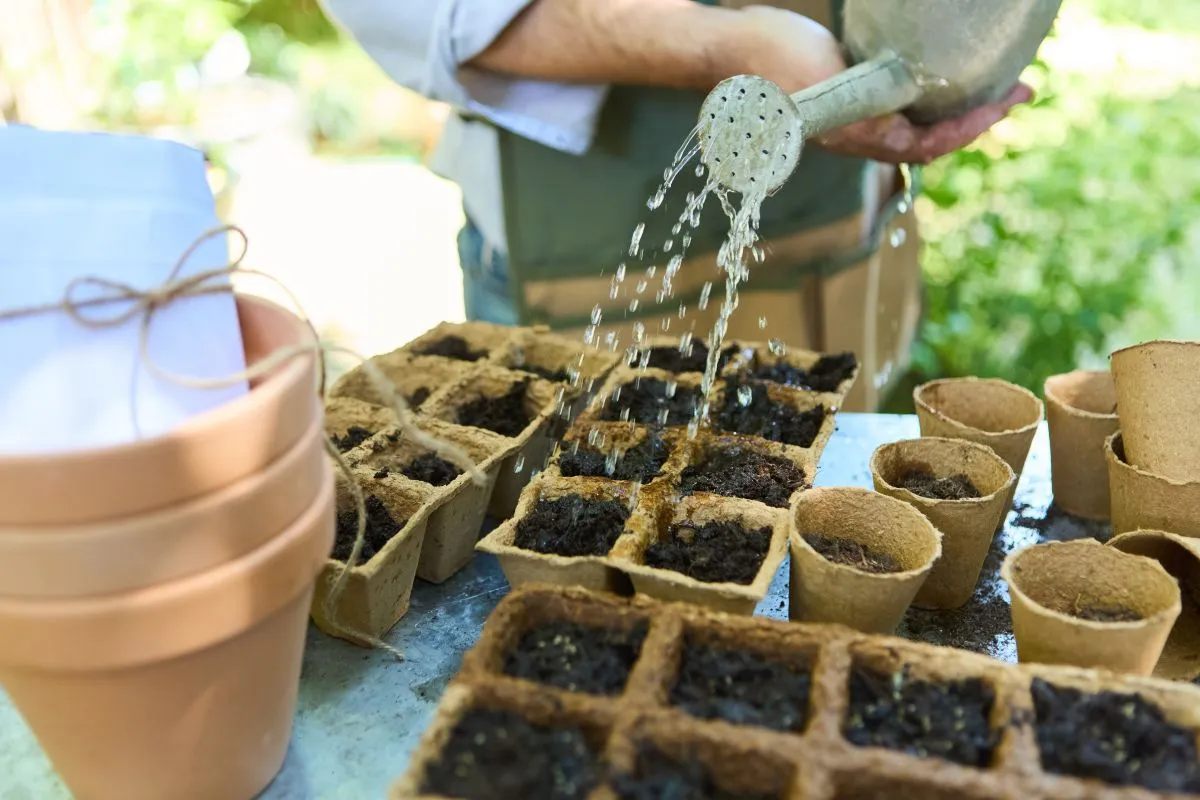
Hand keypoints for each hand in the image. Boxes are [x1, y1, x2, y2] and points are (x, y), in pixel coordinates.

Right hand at [722, 5, 1032, 163]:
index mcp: (857, 134)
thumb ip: (864, 98)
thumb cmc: (770, 58)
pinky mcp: (845, 103)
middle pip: (932, 140)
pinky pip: (900, 110)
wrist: (728, 50)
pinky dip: (930, 98)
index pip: (929, 144)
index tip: (1007, 101)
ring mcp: (852, 121)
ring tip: (991, 85)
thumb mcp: (823, 74)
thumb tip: (911, 114)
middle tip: (1020, 90)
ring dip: (958, 110)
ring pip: (918, 127)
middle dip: (978, 118)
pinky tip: (941, 77)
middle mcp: (859, 135)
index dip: (972, 127)